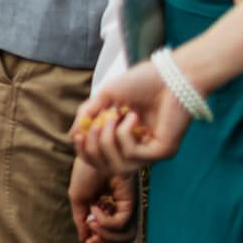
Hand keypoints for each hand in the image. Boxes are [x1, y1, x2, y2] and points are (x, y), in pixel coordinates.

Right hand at [67, 156, 137, 242]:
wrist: (92, 153)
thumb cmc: (85, 171)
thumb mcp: (78, 198)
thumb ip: (81, 219)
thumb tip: (84, 240)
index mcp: (106, 210)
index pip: (109, 236)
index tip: (88, 242)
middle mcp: (117, 211)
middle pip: (119, 241)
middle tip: (92, 240)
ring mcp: (124, 208)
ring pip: (123, 236)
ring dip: (105, 235)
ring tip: (91, 223)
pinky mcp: (129, 203)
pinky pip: (120, 223)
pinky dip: (105, 220)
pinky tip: (95, 208)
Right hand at [71, 60, 188, 173]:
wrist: (169, 75)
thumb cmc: (141, 81)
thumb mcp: (105, 96)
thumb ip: (88, 115)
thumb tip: (73, 134)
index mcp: (124, 137)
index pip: (98, 159)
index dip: (84, 151)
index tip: (77, 135)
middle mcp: (138, 149)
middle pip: (104, 167)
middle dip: (93, 145)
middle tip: (98, 123)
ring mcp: (150, 152)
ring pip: (117, 166)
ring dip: (107, 141)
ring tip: (112, 117)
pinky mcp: (162, 152)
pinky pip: (132, 154)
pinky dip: (125, 134)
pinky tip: (133, 116)